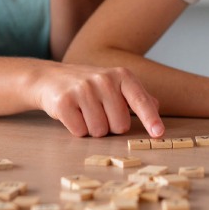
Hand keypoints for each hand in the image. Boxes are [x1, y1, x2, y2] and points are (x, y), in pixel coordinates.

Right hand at [32, 63, 164, 138]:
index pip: (140, 101)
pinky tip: (72, 114)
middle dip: (111, 126)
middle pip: (120, 125)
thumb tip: (156, 106)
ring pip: (100, 131)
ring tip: (84, 112)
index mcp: (121, 75)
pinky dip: (77, 129)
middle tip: (99, 112)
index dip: (151, 119)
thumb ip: (136, 96)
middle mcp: (104, 80)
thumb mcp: (114, 84)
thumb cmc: (89, 85)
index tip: (158, 134)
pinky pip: (80, 132)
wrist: (50, 78)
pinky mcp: (64, 102)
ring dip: (93, 128)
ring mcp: (83, 90)